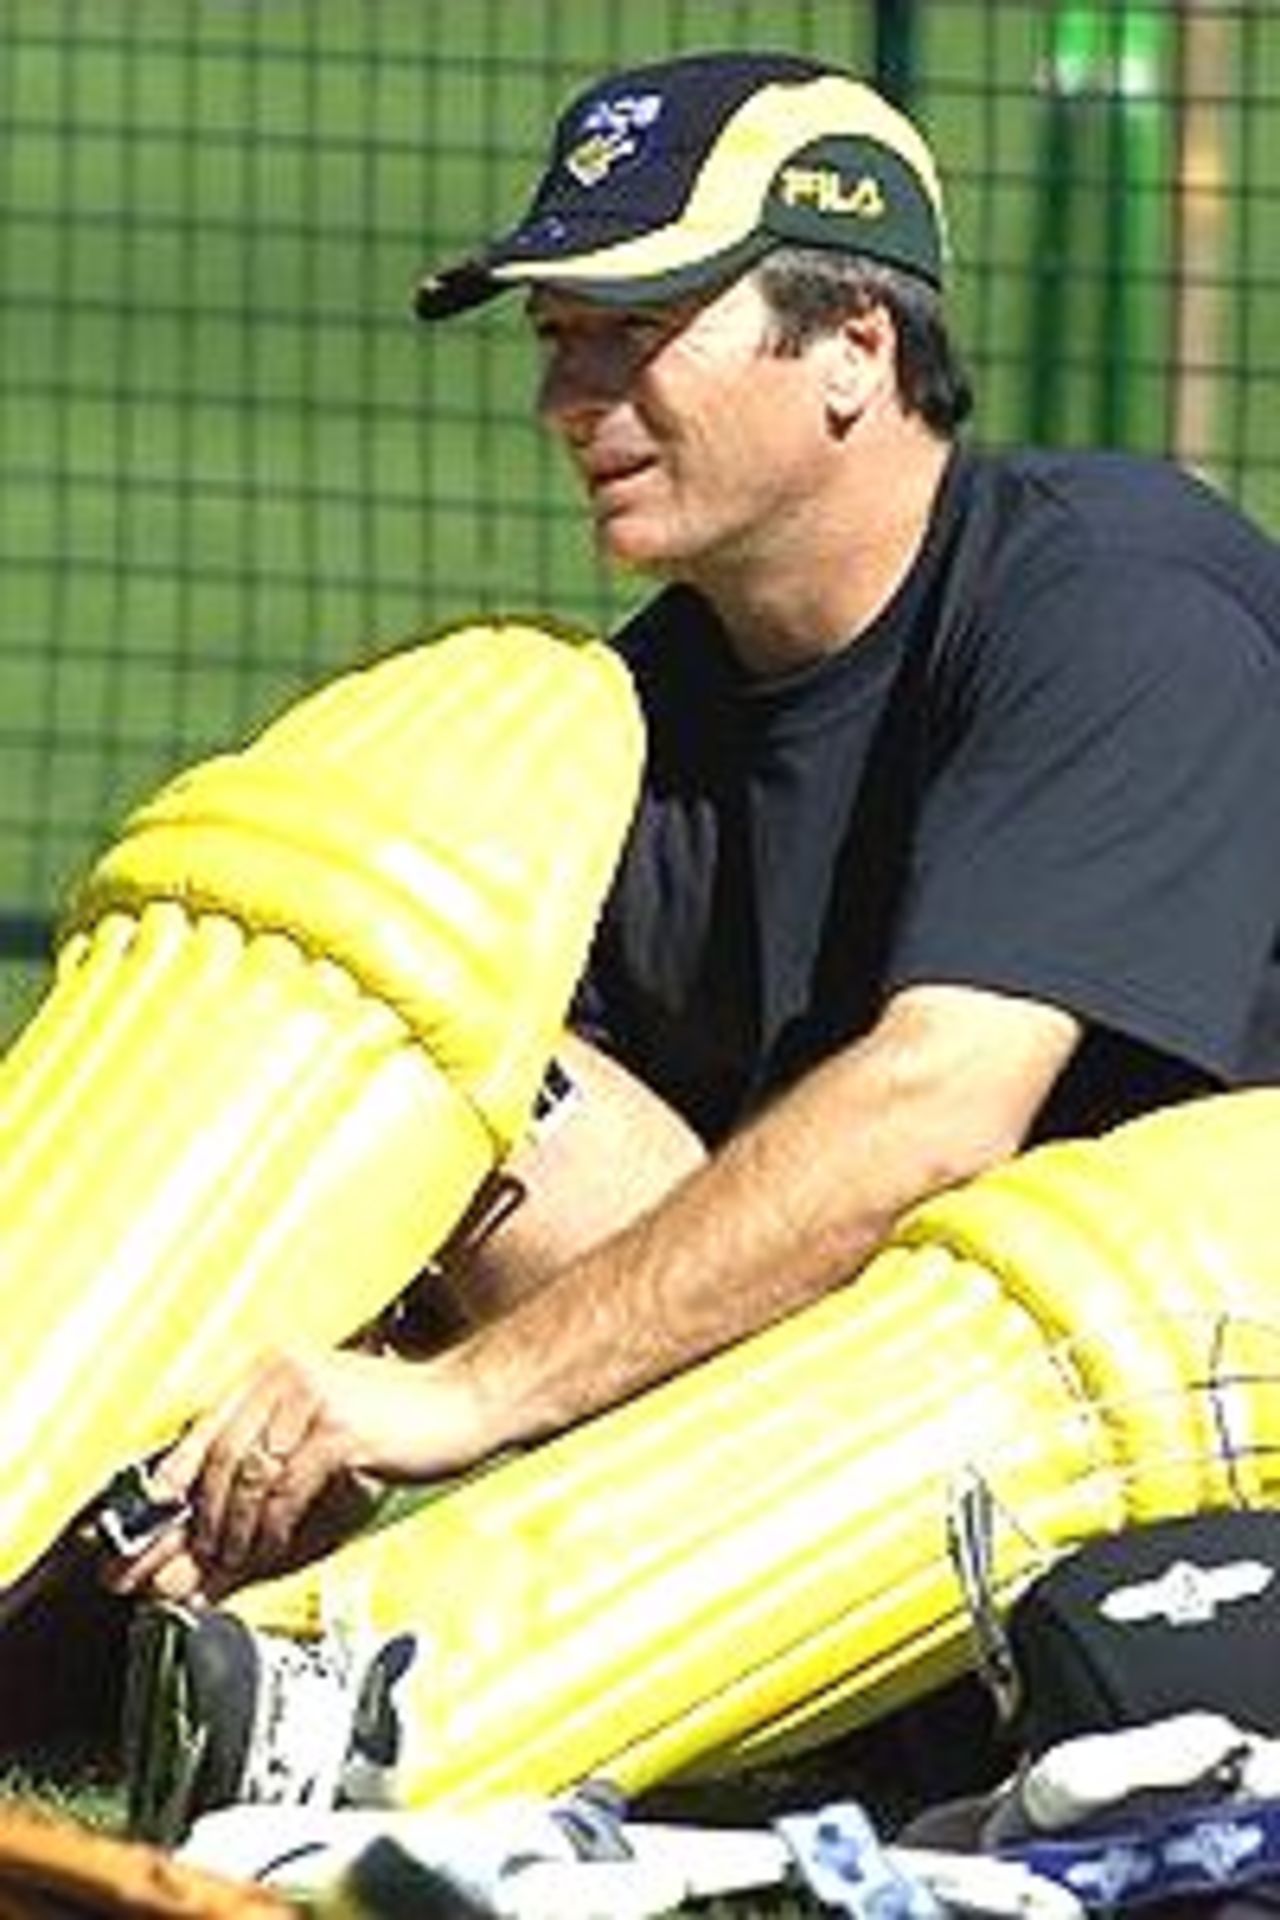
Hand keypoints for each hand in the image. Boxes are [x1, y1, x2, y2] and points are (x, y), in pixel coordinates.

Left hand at [103, 1345, 449, 1603]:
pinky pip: (286, 1493)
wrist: (467, 1402)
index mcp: (273, 1366)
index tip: (144, 1533)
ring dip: (231, 1536)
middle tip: (178, 1572)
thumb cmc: (399, 1421)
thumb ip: (269, 1469)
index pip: (204, 1429)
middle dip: (195, 1526)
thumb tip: (212, 1532)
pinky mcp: (339, 1430)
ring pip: (248, 1480)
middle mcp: (283, 1373)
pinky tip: (267, 1555)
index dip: (170, 1486)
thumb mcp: (323, 1430)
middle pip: (219, 1459)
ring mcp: (311, 1397)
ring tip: (225, 1570)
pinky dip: (270, 1532)